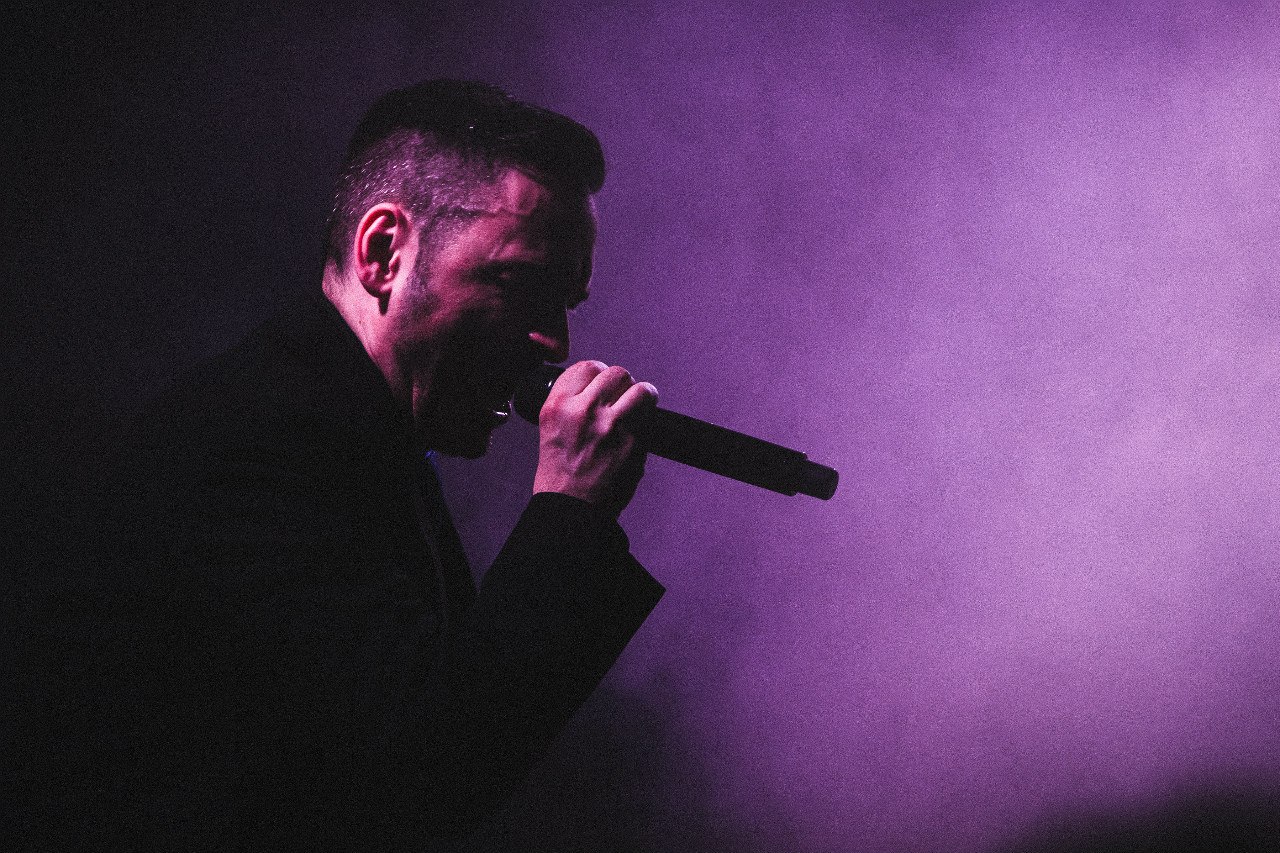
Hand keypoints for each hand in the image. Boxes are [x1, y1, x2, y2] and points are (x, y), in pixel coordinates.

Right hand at [532, 361, 658, 517]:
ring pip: (640, 388)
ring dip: (641, 396)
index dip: (598, 374)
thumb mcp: (551, 430)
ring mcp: (611, 426)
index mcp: (557, 407)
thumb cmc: (560, 475)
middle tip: (620, 398)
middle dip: (621, 384)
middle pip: (616, 373)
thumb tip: (600, 387)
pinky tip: (639, 428)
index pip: (586, 366)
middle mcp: (583, 411)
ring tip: (636, 406)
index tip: (602, 385)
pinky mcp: (634, 443)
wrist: (571, 510)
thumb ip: (572, 404)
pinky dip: (648, 419)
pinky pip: (649, 416)